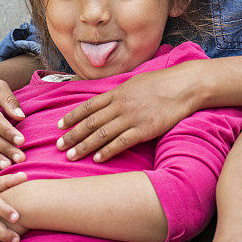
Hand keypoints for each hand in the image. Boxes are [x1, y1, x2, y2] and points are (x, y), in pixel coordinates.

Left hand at [56, 63, 197, 161]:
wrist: (183, 86)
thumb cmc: (161, 82)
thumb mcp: (135, 82)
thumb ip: (119, 92)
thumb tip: (107, 99)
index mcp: (117, 92)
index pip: (88, 106)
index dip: (72, 116)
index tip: (59, 126)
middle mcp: (120, 105)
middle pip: (91, 122)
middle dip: (72, 134)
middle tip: (58, 145)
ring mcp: (132, 117)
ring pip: (102, 134)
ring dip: (85, 146)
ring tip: (71, 155)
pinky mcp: (144, 129)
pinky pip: (122, 142)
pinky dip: (108, 151)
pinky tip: (98, 159)